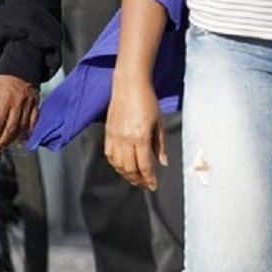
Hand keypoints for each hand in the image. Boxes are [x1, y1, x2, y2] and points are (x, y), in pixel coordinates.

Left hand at [0, 75, 39, 156]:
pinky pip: (33, 122)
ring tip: (3, 148)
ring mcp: (29, 105)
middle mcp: (19, 103)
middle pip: (10, 128)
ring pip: (22, 128)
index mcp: (6, 98)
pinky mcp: (36, 105)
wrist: (24, 64)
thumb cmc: (5, 76)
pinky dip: (28, 133)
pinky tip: (21, 141)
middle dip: (1, 142)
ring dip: (12, 141)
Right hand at [104, 75, 164, 189]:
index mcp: (140, 137)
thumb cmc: (147, 101)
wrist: (129, 85)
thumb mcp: (158, 122)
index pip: (144, 165)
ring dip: (126, 175)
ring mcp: (115, 137)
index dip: (149, 178)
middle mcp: (126, 139)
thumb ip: (160, 144)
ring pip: (118, 165)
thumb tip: (163, 162)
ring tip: (135, 179)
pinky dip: (116, 165)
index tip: (153, 186)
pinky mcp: (108, 133)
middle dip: (138, 180)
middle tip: (144, 185)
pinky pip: (110, 155)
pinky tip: (122, 167)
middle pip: (130, 168)